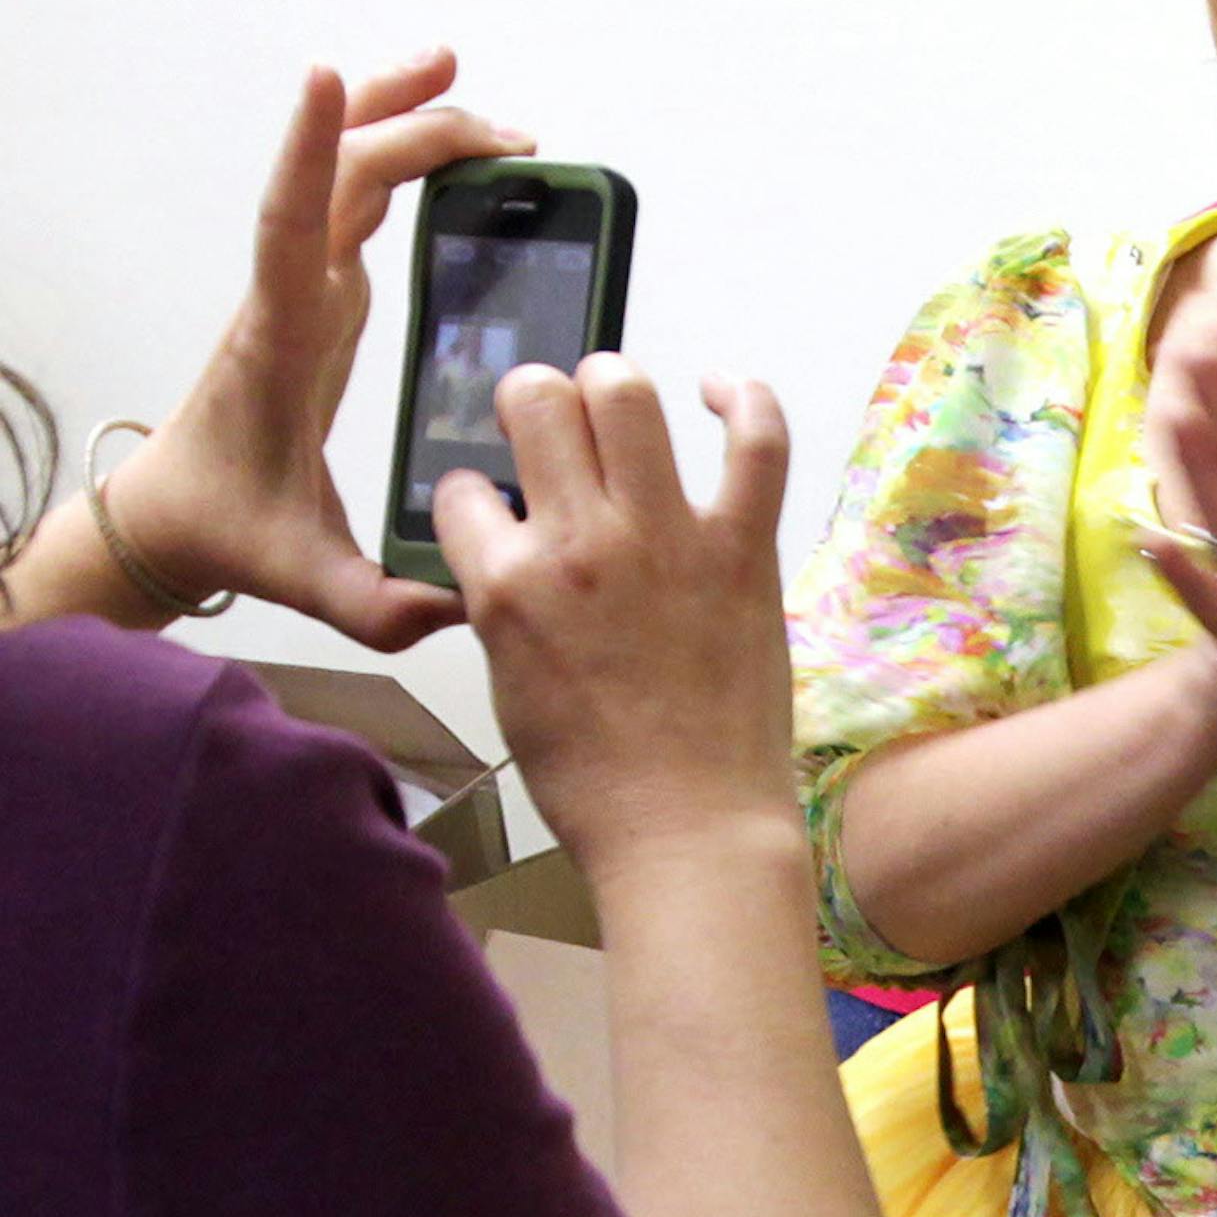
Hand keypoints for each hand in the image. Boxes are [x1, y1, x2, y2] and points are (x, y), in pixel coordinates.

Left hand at [113, 51, 531, 646]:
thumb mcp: (308, 580)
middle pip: (343, 176)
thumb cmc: (233, 531)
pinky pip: (362, 203)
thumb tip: (456, 605)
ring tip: (470, 90)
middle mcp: (291, 296)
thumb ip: (379, 605)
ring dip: (406, 123)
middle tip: (509, 132)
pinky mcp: (324, 294)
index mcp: (283, 342)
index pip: (290, 223)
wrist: (176, 514)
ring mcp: (306, 287)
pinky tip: (454, 149)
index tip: (326, 76)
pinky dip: (405, 161)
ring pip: (350, 173)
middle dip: (416, 131)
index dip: (309, 149)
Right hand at [434, 357, 797, 886]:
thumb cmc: (596, 783)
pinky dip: (744, 400)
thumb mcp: (511, 686)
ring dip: (613, 384)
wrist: (688, 833)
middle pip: (537, 401)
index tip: (496, 512)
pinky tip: (721, 391)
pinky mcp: (741, 549)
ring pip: (627, 394)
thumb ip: (505, 604)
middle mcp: (578, 545)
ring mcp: (665, 538)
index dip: (474, 495)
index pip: (461, 489)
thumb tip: (509, 550)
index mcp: (506, 586)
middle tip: (549, 430)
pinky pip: (755, 441)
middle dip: (533, 401)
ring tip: (615, 408)